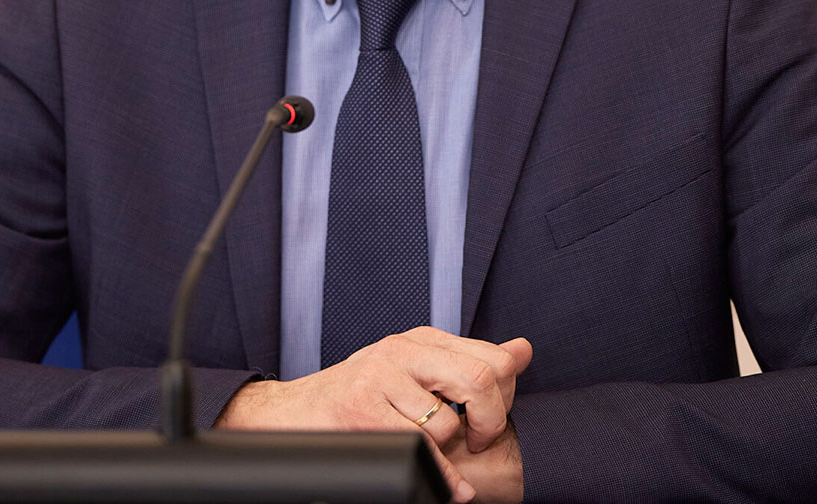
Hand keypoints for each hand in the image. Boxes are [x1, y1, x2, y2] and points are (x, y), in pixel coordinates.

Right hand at [215, 327, 532, 502]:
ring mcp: (380, 376)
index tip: (488, 421)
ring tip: (428, 449)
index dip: (504, 399)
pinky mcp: (362, 408)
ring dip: (447, 450)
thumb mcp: (417, 372)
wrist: (293, 415)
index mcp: (421, 339)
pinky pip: (417, 447)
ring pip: (448, 422)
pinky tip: (434, 476)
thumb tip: (523, 350)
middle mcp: (402, 349)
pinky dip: (435, 472)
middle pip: (481, 378)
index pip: (494, 359)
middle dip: (490, 422)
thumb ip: (469, 363)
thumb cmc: (360, 398)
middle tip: (477, 442)